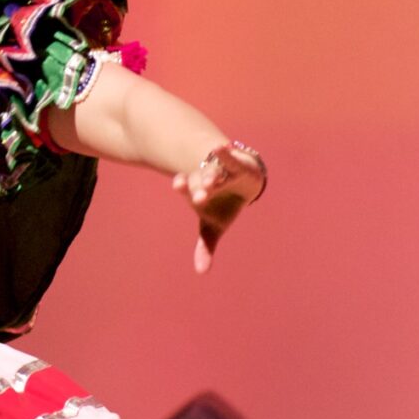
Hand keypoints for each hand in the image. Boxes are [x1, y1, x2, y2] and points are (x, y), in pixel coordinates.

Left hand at [173, 142, 265, 273]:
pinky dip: (226, 155)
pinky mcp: (235, 164)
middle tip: (199, 196)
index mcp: (195, 190)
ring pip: (213, 172)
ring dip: (212, 175)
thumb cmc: (224, 204)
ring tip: (211, 180)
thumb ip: (205, 246)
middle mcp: (204, 178)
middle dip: (198, 186)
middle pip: (199, 180)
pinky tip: (220, 147)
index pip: (186, 187)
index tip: (177, 184)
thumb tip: (200, 271)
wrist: (241, 180)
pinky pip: (229, 159)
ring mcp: (219, 170)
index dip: (183, 186)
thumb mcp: (215, 225)